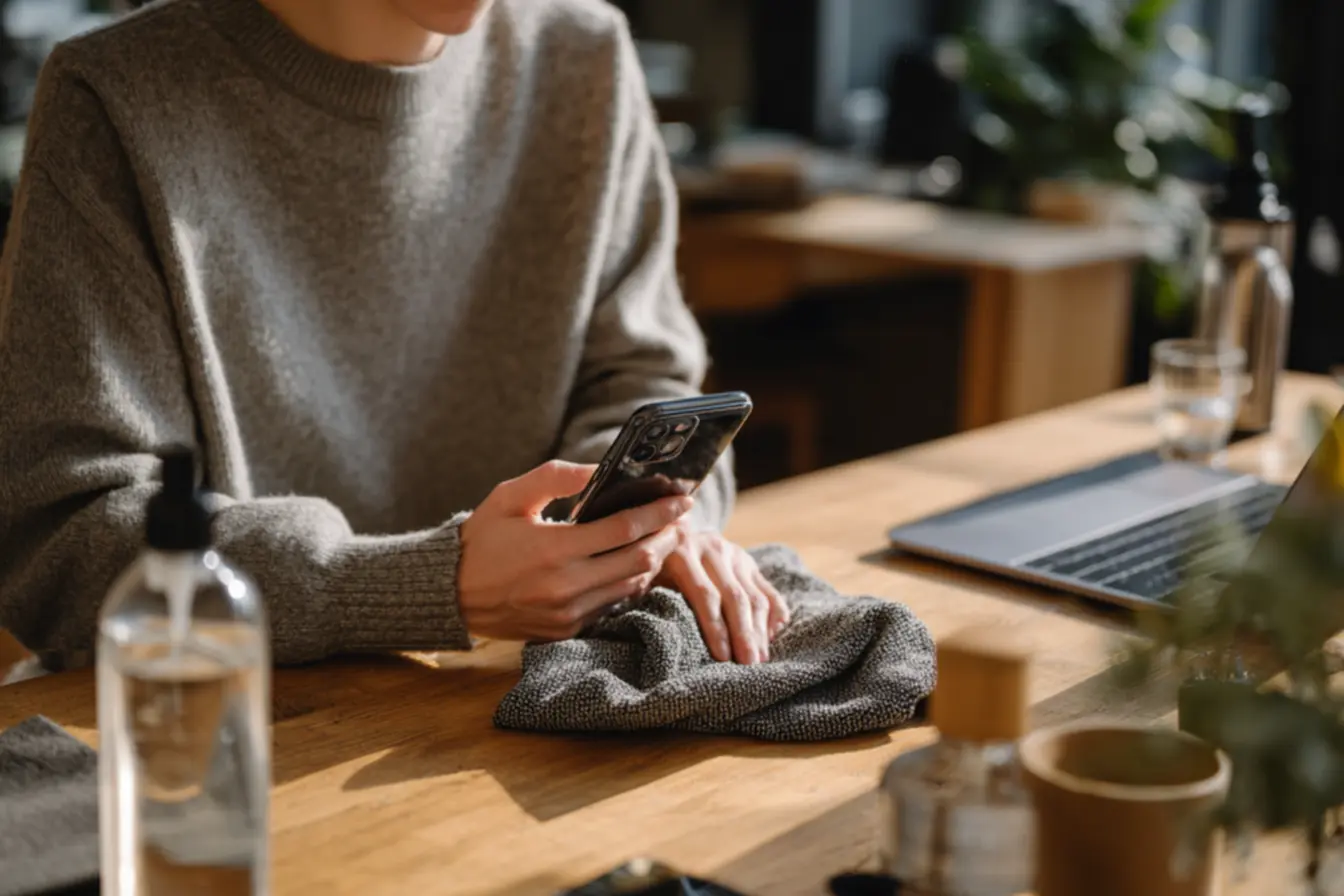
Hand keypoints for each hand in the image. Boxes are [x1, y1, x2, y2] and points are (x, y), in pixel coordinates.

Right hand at [458, 460, 691, 640]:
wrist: (451, 594)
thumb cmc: (482, 538)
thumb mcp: (509, 497)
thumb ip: (555, 478)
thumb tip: (599, 469)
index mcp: (553, 549)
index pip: (624, 529)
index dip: (659, 513)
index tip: (682, 499)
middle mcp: (565, 586)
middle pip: (638, 560)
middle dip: (667, 537)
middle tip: (680, 519)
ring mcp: (568, 612)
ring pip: (631, 586)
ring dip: (653, 562)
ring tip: (662, 538)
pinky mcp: (567, 629)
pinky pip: (612, 605)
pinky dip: (629, 584)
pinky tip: (633, 564)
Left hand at [654, 524, 789, 664]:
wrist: (669, 532)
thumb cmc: (651, 567)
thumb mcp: (641, 576)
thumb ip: (644, 595)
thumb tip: (652, 630)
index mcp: (681, 552)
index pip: (704, 594)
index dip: (715, 627)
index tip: (722, 657)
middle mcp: (712, 548)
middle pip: (735, 597)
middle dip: (744, 635)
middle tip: (749, 666)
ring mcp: (734, 553)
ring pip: (755, 596)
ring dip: (760, 631)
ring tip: (760, 659)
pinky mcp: (749, 561)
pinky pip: (768, 590)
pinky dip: (774, 614)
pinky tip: (772, 637)